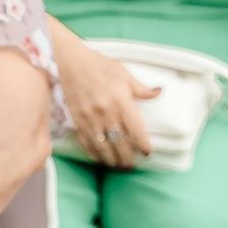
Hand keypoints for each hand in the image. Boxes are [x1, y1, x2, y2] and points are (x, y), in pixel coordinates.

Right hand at [55, 39, 156, 168]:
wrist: (69, 62)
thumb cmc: (98, 66)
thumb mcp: (124, 74)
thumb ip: (142, 89)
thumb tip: (159, 92)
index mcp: (121, 102)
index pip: (136, 130)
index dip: (143, 145)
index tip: (147, 152)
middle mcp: (106, 113)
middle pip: (120, 143)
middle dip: (128, 157)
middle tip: (132, 165)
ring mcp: (90, 119)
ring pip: (103, 147)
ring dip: (112, 159)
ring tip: (118, 166)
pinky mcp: (76, 120)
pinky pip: (86, 142)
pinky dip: (93, 153)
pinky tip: (99, 158)